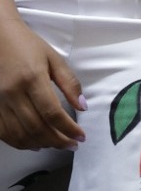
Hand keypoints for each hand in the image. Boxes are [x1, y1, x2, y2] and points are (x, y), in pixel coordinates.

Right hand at [0, 17, 85, 149]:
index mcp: (32, 79)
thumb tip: (83, 107)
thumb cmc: (28, 45)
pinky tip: (34, 143)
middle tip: (72, 145)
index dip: (68, 129)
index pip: (52, 113)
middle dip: (57, 141)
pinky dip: (20, 142)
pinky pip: (4, 133)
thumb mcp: (53, 58)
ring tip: (57, 144)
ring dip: (41, 144)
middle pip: (36, 128)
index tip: (81, 136)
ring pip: (19, 134)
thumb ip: (69, 83)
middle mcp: (13, 94)